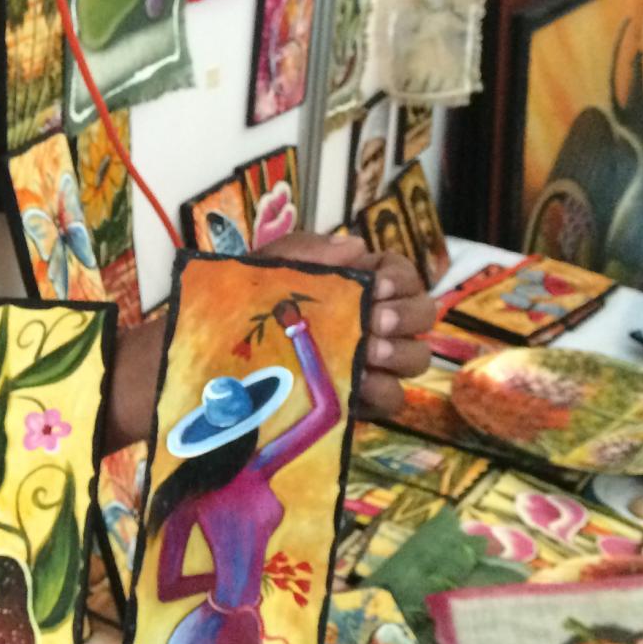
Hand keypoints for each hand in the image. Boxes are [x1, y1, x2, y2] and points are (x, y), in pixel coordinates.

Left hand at [258, 232, 435, 419]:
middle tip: (376, 320)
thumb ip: (310, 251)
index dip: (400, 279)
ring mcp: (374, 362)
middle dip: (407, 315)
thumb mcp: (273, 265)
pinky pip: (393, 398)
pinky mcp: (362, 398)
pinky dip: (383, 390)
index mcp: (362, 284)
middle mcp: (377, 322)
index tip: (377, 286)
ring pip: (416, 357)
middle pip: (423, 315)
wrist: (219, 347)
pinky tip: (359, 383)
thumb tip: (356, 246)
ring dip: (400, 353)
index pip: (404, 274)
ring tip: (369, 352)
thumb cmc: (252, 299)